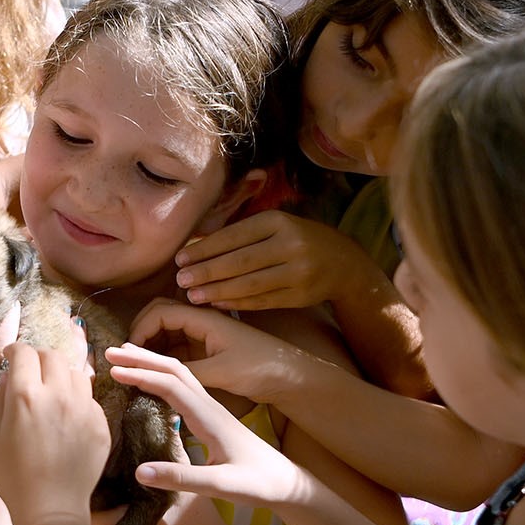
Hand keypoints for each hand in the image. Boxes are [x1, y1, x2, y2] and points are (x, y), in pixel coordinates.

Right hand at [0, 343, 109, 524]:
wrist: (51, 507)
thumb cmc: (12, 475)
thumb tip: (11, 377)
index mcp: (26, 395)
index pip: (25, 353)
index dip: (15, 350)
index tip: (12, 355)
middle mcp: (58, 395)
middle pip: (53, 356)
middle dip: (39, 357)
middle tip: (32, 369)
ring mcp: (84, 408)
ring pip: (76, 373)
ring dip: (61, 374)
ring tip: (52, 389)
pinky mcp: (100, 424)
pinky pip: (89, 398)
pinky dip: (76, 398)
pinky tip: (66, 414)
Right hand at [106, 343, 319, 512]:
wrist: (287, 483)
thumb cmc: (258, 483)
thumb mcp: (221, 485)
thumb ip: (181, 478)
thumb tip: (139, 471)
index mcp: (210, 416)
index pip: (171, 385)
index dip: (141, 375)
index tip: (113, 371)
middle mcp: (210, 406)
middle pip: (173, 370)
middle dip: (142, 358)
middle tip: (109, 354)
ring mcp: (212, 409)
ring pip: (179, 375)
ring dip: (152, 363)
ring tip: (125, 359)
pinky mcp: (213, 416)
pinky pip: (184, 387)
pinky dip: (162, 377)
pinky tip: (152, 384)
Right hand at [127, 298, 305, 405]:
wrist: (291, 377)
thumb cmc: (261, 370)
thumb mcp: (221, 372)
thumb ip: (185, 371)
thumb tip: (151, 371)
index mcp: (206, 319)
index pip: (161, 311)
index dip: (140, 328)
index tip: (131, 352)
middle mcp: (202, 322)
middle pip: (160, 315)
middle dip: (140, 331)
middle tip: (128, 357)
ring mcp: (205, 335)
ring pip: (167, 332)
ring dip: (150, 343)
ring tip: (137, 365)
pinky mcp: (208, 350)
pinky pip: (177, 346)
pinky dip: (162, 355)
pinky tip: (155, 371)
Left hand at [172, 213, 375, 311]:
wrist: (344, 263)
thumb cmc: (298, 240)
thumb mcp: (276, 226)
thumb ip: (241, 233)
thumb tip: (195, 242)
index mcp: (279, 221)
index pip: (235, 235)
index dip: (205, 248)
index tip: (180, 257)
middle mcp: (291, 245)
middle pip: (240, 261)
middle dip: (207, 271)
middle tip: (181, 279)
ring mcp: (298, 272)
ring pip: (250, 284)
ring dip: (217, 291)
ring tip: (193, 295)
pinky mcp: (300, 295)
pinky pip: (262, 301)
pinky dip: (236, 303)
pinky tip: (216, 303)